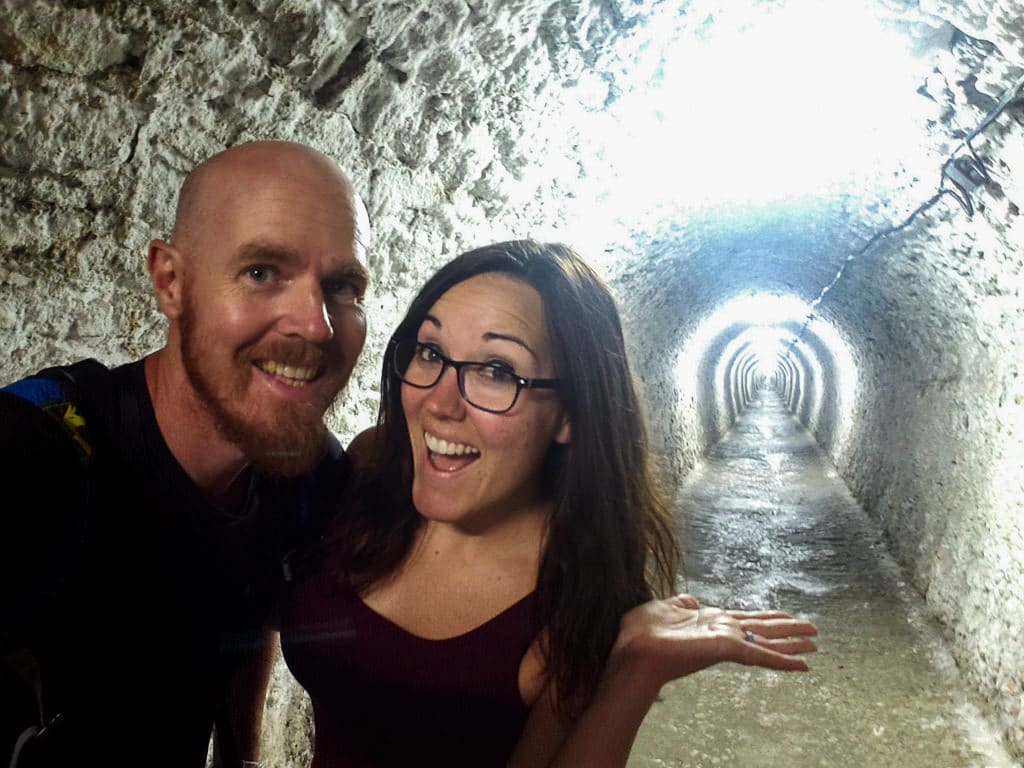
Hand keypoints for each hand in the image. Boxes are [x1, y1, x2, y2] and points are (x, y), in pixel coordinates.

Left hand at [611, 594, 817, 687]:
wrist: (633, 650)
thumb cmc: (641, 632)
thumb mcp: (664, 608)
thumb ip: (681, 604)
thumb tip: (691, 601)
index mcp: (710, 622)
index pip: (747, 620)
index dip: (768, 618)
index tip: (787, 617)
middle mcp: (723, 632)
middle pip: (763, 631)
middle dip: (789, 632)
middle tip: (814, 633)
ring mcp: (726, 642)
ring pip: (767, 642)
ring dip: (792, 644)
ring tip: (815, 645)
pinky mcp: (726, 649)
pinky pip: (760, 655)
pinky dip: (783, 661)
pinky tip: (803, 665)